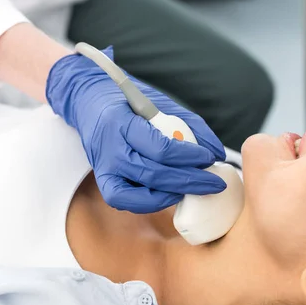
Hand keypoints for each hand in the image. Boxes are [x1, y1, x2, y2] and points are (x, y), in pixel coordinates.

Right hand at [46, 47, 225, 213]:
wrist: (88, 103)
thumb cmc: (128, 102)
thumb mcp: (159, 103)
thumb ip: (190, 125)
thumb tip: (217, 152)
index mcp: (123, 123)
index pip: (160, 148)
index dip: (189, 157)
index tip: (210, 158)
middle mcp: (110, 149)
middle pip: (154, 174)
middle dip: (189, 181)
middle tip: (215, 182)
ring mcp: (104, 168)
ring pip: (140, 194)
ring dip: (173, 195)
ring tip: (196, 189)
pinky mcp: (103, 180)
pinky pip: (126, 202)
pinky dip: (151, 202)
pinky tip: (171, 195)